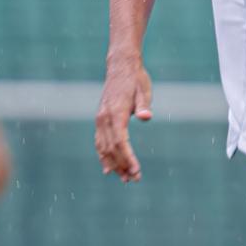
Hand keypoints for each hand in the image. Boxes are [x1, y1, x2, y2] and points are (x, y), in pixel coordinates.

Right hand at [95, 59, 152, 182]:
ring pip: (103, 148)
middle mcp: (104, 118)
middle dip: (122, 166)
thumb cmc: (136, 79)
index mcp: (115, 113)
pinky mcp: (100, 120)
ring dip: (113, 164)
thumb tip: (146, 117)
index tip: (136, 171)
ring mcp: (100, 119)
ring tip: (124, 178)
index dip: (127, 158)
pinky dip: (103, 156)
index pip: (120, 142)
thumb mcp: (144, 90)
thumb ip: (143, 105)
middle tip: (134, 179)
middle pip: (111, 148)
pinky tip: (108, 168)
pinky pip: (99, 142)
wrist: (121, 66)